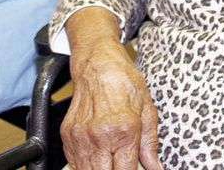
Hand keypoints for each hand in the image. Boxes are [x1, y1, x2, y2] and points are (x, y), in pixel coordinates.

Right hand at [62, 27, 162, 169]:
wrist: (97, 63)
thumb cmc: (123, 81)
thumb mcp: (147, 110)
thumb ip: (150, 144)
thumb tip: (155, 167)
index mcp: (124, 130)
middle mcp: (100, 135)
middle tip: (121, 165)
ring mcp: (81, 136)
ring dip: (99, 169)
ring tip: (109, 160)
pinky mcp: (68, 135)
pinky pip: (75, 162)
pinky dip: (86, 164)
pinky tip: (97, 155)